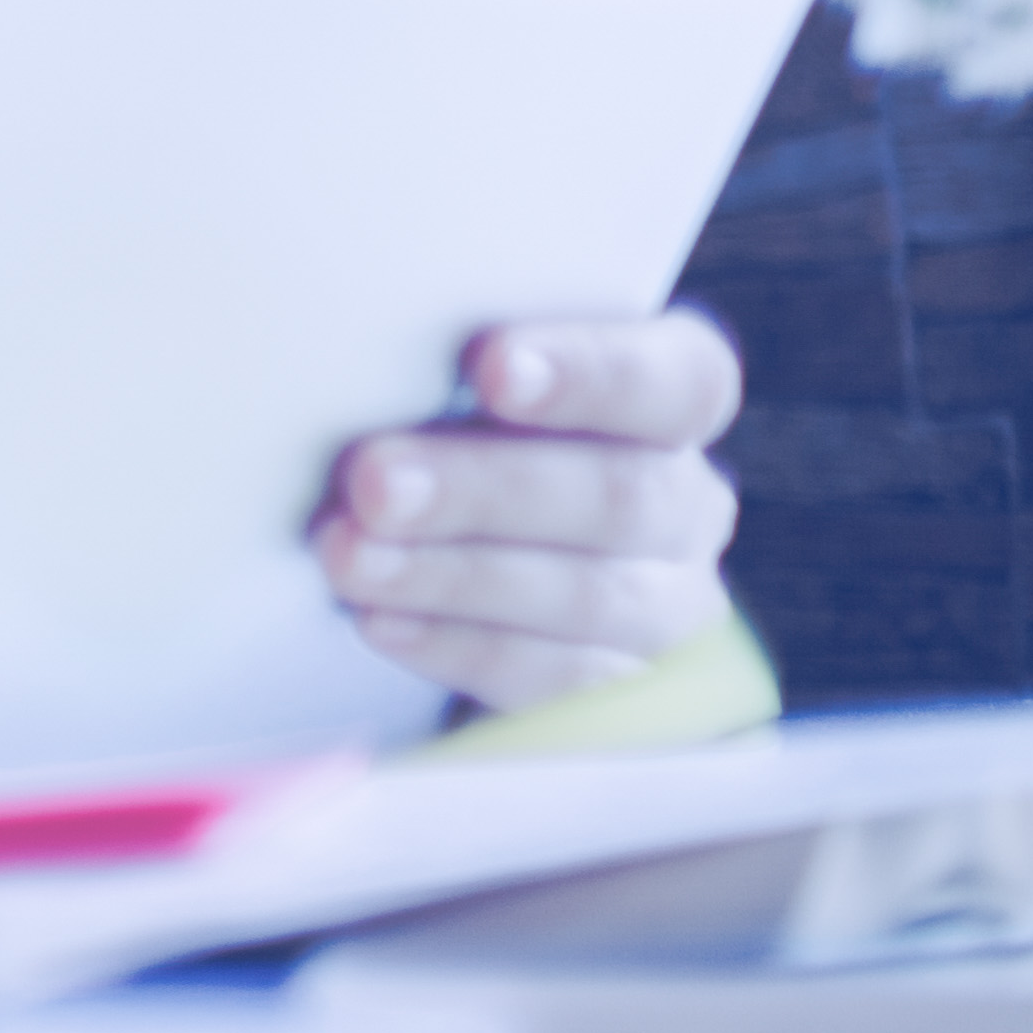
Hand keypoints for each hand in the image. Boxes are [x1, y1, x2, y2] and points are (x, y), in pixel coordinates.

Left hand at [314, 311, 743, 712]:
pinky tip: (378, 619)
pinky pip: (550, 678)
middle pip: (621, 496)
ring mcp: (665, 604)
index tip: (489, 365)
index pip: (680, 379)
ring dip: (453, 576)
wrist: (452, 542)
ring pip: (586, 596)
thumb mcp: (459, 376)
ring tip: (347, 556)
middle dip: (485, 489)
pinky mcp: (618, 690)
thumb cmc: (448, 416)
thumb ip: (444, 360)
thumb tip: (351, 341)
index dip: (592, 373)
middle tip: (373, 480)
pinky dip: (455, 644)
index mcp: (674, 397)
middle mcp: (685, 501)